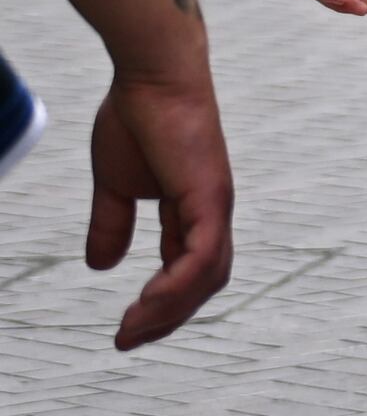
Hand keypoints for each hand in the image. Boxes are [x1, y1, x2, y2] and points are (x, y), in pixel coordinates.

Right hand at [86, 71, 234, 349]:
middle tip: (126, 341)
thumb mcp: (116, 184)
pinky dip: (179, 286)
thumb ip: (113, 223)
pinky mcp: (209, 195)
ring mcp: (216, 203)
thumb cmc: (137, 117)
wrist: (152, 74)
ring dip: (170, 310)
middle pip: (205, 280)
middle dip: (168, 317)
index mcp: (194, 208)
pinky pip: (202, 255)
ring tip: (131, 330)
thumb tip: (102, 266)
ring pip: (207, 275)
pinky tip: (149, 304)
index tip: (125, 330)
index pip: (189, 268)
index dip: (162, 303)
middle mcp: (212, 210)